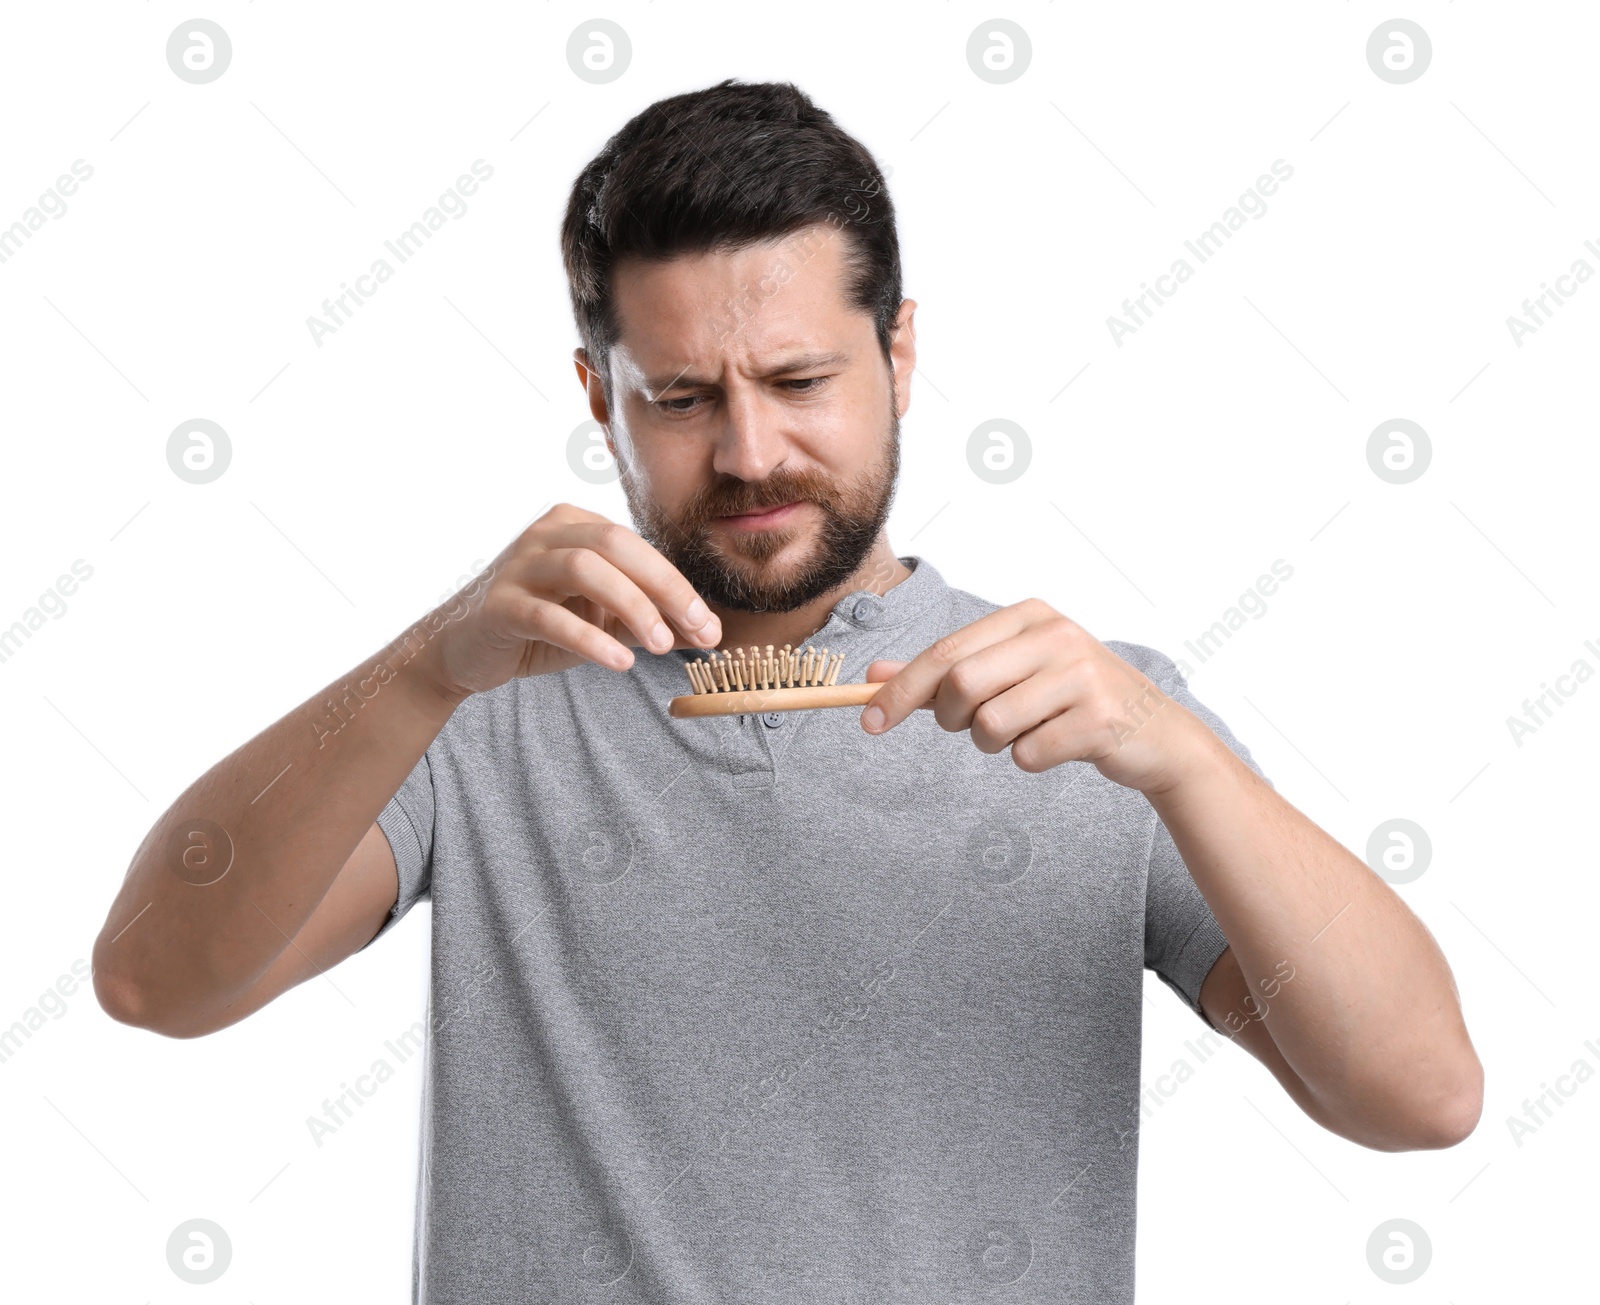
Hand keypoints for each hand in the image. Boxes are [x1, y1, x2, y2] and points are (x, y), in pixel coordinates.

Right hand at [416, 503, 722, 700]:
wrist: (466, 650)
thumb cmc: (541, 627)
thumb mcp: (604, 622)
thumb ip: (651, 622)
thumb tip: (708, 634)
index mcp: (575, 526)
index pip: (638, 546)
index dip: (679, 585)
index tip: (710, 626)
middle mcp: (546, 534)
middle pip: (616, 544)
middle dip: (665, 587)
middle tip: (697, 629)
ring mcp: (519, 565)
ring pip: (583, 568)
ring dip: (631, 606)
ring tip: (660, 645)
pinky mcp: (499, 604)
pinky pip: (549, 615)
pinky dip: (590, 638)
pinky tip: (620, 661)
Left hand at [858, 598, 1208, 793]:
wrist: (1155, 733)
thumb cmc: (1070, 700)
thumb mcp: (1011, 672)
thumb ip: (944, 671)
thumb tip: (875, 676)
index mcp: (1029, 615)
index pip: (945, 651)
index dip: (901, 690)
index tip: (868, 722)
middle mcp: (1056, 635)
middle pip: (960, 684)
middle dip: (950, 719)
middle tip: (970, 728)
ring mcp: (1081, 674)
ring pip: (991, 725)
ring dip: (994, 743)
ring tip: (1026, 732)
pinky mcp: (1100, 718)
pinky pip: (1028, 754)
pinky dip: (1031, 759)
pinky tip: (1059, 745)